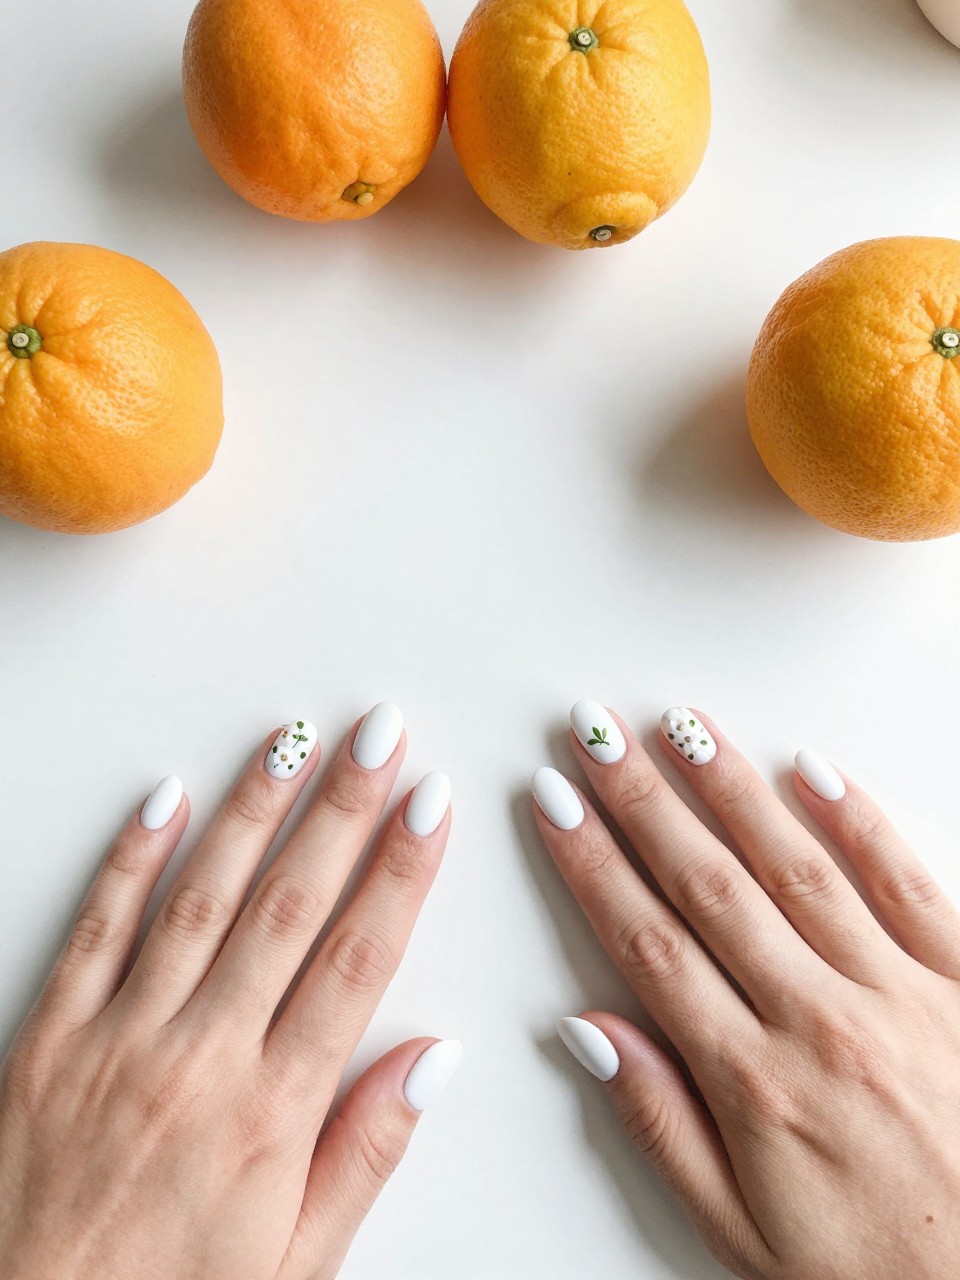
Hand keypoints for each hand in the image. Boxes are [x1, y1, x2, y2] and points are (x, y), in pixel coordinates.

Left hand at [0, 705, 457, 1279]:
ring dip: (253, 810)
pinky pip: (96, 927)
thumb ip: (366, 1152)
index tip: (430, 806)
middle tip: (380, 735)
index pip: (356, 960)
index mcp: (271, 1113)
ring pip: (201, 896)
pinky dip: (132, 857)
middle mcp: (200, 1056)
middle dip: (343, 810)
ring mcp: (120, 1036)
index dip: (401, 873)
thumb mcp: (296, 1263)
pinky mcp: (50, 1035)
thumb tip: (433, 1059)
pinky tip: (167, 797)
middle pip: (289, 906)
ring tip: (294, 742)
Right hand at [535, 701, 959, 1279]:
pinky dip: (857, 821)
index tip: (557, 804)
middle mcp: (822, 1021)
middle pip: (709, 886)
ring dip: (731, 789)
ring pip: (796, 867)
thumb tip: (587, 1030)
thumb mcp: (743, 1233)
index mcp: (757, 1083)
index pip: (649, 944)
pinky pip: (907, 884)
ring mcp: (899, 993)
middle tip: (596, 734)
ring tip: (681, 726)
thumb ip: (661, 1122)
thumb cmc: (878, 1267)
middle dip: (642, 800)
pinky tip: (810, 768)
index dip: (594, 865)